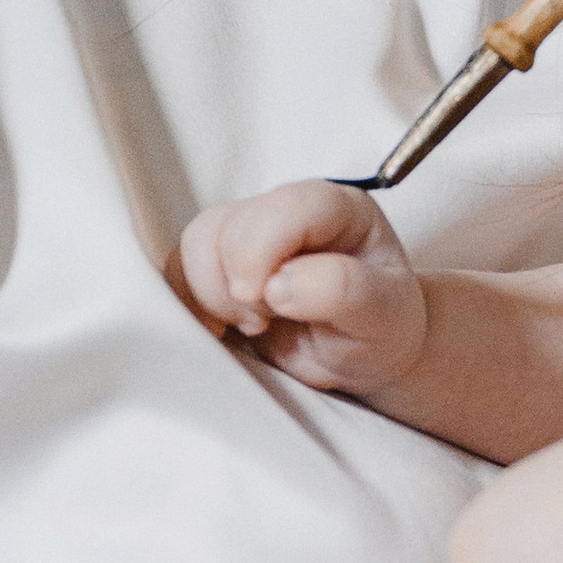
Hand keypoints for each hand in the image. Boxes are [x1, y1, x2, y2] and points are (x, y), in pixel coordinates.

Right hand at [178, 179, 427, 396]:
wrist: (365, 356)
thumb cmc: (381, 328)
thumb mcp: (383, 315)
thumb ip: (342, 290)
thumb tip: (279, 284)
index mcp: (336, 209)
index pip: (285, 206)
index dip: (260, 251)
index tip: (261, 300)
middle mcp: (288, 213)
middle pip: (228, 227)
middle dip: (236, 285)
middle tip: (267, 323)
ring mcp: (250, 236)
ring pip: (196, 246)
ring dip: (210, 296)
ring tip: (254, 326)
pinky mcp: (220, 265)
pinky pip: (179, 273)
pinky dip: (191, 306)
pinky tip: (226, 329)